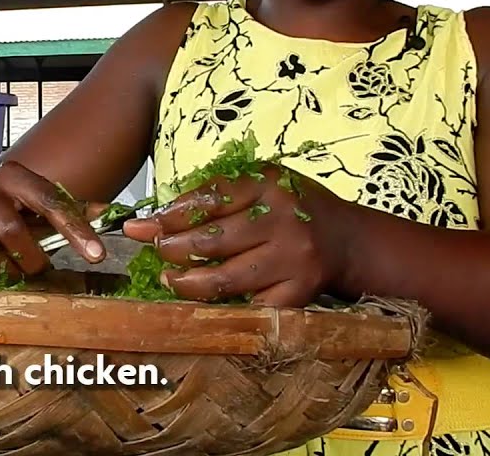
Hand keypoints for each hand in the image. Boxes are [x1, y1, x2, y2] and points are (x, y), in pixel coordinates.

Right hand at [0, 160, 108, 287]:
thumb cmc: (10, 211)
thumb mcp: (39, 205)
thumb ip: (73, 211)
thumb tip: (111, 215)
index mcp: (13, 176)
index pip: (51, 202)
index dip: (76, 230)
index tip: (98, 255)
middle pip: (14, 233)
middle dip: (33, 260)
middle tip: (37, 269)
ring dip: (6, 272)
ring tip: (11, 271)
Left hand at [121, 164, 356, 306]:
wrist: (347, 239)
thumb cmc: (291, 207)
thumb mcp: (262, 183)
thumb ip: (219, 193)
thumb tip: (161, 215)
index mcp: (268, 184)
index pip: (208, 200)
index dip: (169, 215)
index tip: (141, 226)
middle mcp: (282, 220)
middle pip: (211, 240)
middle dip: (172, 248)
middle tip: (154, 252)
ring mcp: (292, 260)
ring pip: (224, 279)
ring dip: (187, 282)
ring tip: (169, 278)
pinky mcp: (299, 293)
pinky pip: (249, 306)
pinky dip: (221, 307)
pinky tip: (203, 301)